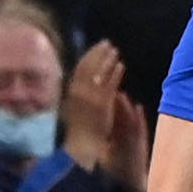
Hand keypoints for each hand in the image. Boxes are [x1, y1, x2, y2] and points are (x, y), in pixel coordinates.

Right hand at [61, 40, 122, 165]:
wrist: (80, 148)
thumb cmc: (78, 130)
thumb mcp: (74, 107)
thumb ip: (79, 93)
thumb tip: (83, 79)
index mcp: (71, 92)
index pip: (79, 68)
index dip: (89, 55)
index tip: (98, 46)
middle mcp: (78, 92)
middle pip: (88, 66)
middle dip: (98, 54)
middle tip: (108, 43)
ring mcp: (90, 98)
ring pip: (99, 73)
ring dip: (107, 60)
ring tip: (115, 52)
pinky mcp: (101, 106)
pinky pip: (109, 85)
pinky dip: (114, 74)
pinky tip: (121, 66)